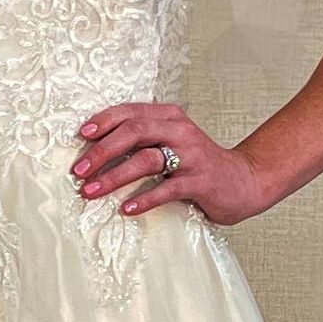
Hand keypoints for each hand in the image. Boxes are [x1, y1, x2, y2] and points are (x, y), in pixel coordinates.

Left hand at [68, 103, 273, 225]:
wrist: (244, 180)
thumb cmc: (198, 164)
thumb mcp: (171, 142)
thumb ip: (143, 139)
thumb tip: (96, 148)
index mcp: (169, 117)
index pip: (130, 112)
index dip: (103, 122)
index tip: (80, 136)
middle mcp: (180, 131)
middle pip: (134, 132)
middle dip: (101, 151)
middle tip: (79, 170)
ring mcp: (191, 156)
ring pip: (146, 160)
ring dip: (114, 177)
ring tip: (91, 191)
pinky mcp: (200, 181)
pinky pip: (166, 189)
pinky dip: (144, 199)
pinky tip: (126, 209)